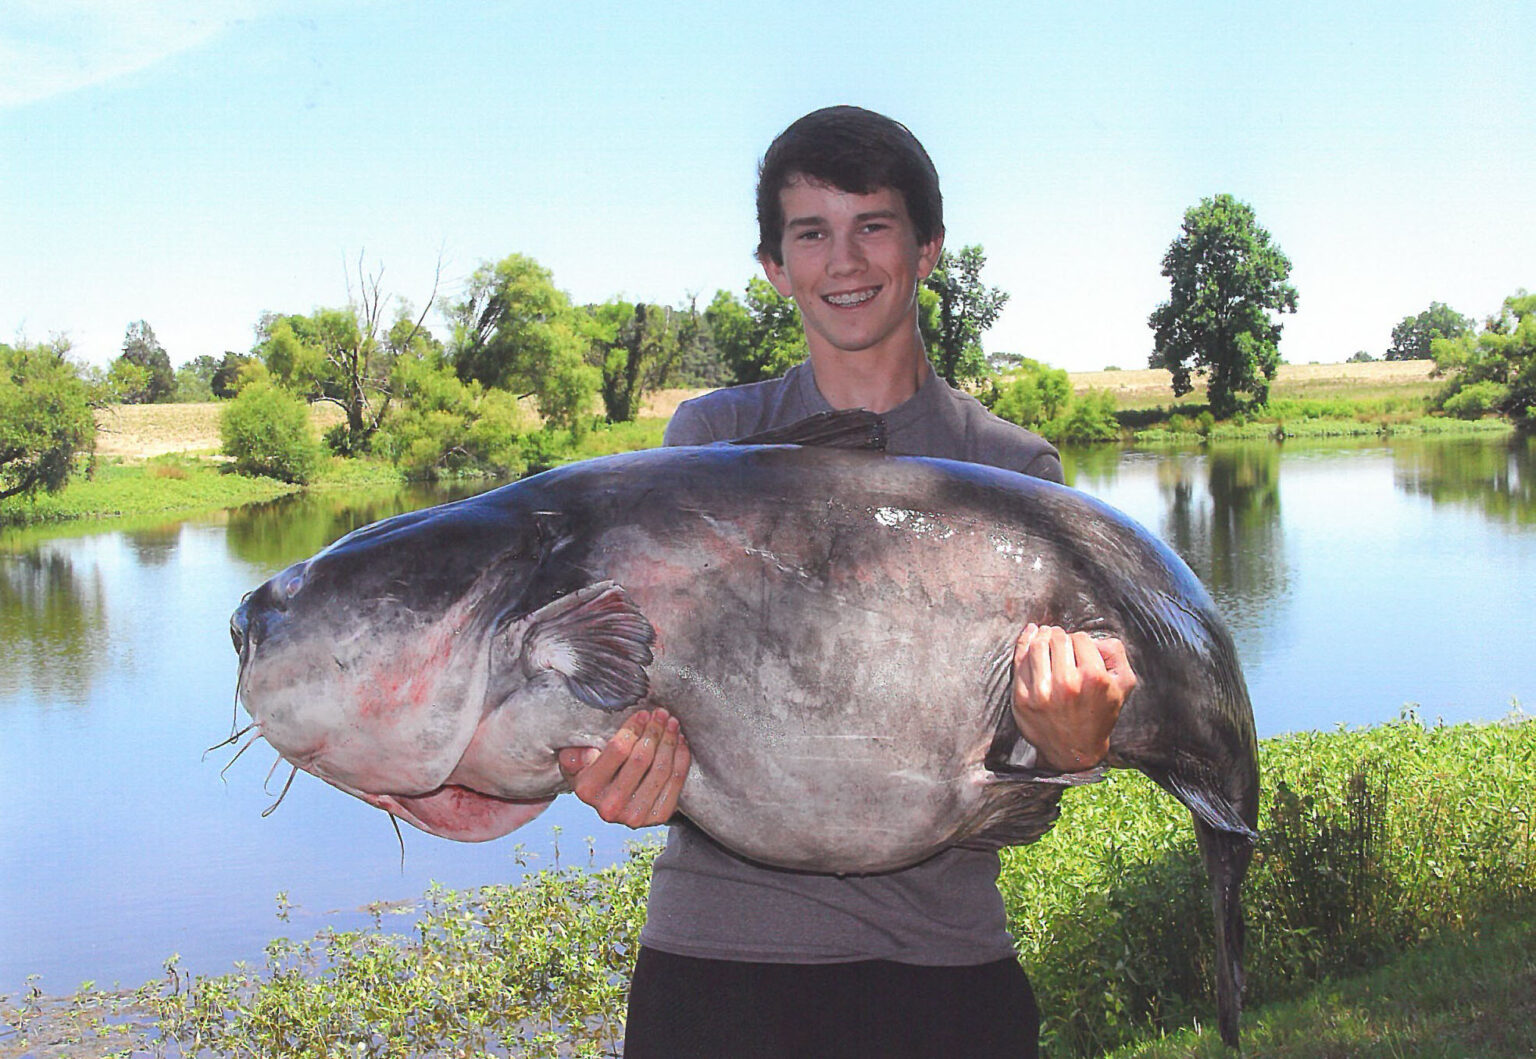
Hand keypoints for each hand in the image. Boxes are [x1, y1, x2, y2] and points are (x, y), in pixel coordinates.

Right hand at [557, 708, 690, 827]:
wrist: (608, 802)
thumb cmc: (591, 774)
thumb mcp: (575, 763)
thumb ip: (573, 756)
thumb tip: (584, 752)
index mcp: (588, 789)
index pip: (618, 750)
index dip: (634, 728)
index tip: (642, 714)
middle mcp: (610, 807)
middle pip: (642, 759)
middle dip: (654, 731)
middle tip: (661, 714)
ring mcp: (635, 816)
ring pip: (661, 769)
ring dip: (669, 742)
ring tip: (672, 724)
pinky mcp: (657, 817)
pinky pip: (675, 782)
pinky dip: (681, 759)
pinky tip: (680, 742)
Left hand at [1011, 624, 1135, 772]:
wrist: (1076, 750)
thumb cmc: (1100, 713)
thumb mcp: (1123, 684)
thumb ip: (1116, 653)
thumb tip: (1094, 638)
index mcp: (1093, 678)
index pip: (1081, 639)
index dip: (1080, 640)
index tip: (1079, 647)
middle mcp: (1067, 685)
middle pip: (1058, 639)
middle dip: (1060, 635)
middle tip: (1060, 638)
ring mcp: (1041, 693)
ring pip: (1037, 646)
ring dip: (1041, 635)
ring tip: (1045, 634)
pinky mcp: (1022, 699)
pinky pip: (1019, 661)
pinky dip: (1023, 643)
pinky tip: (1030, 635)